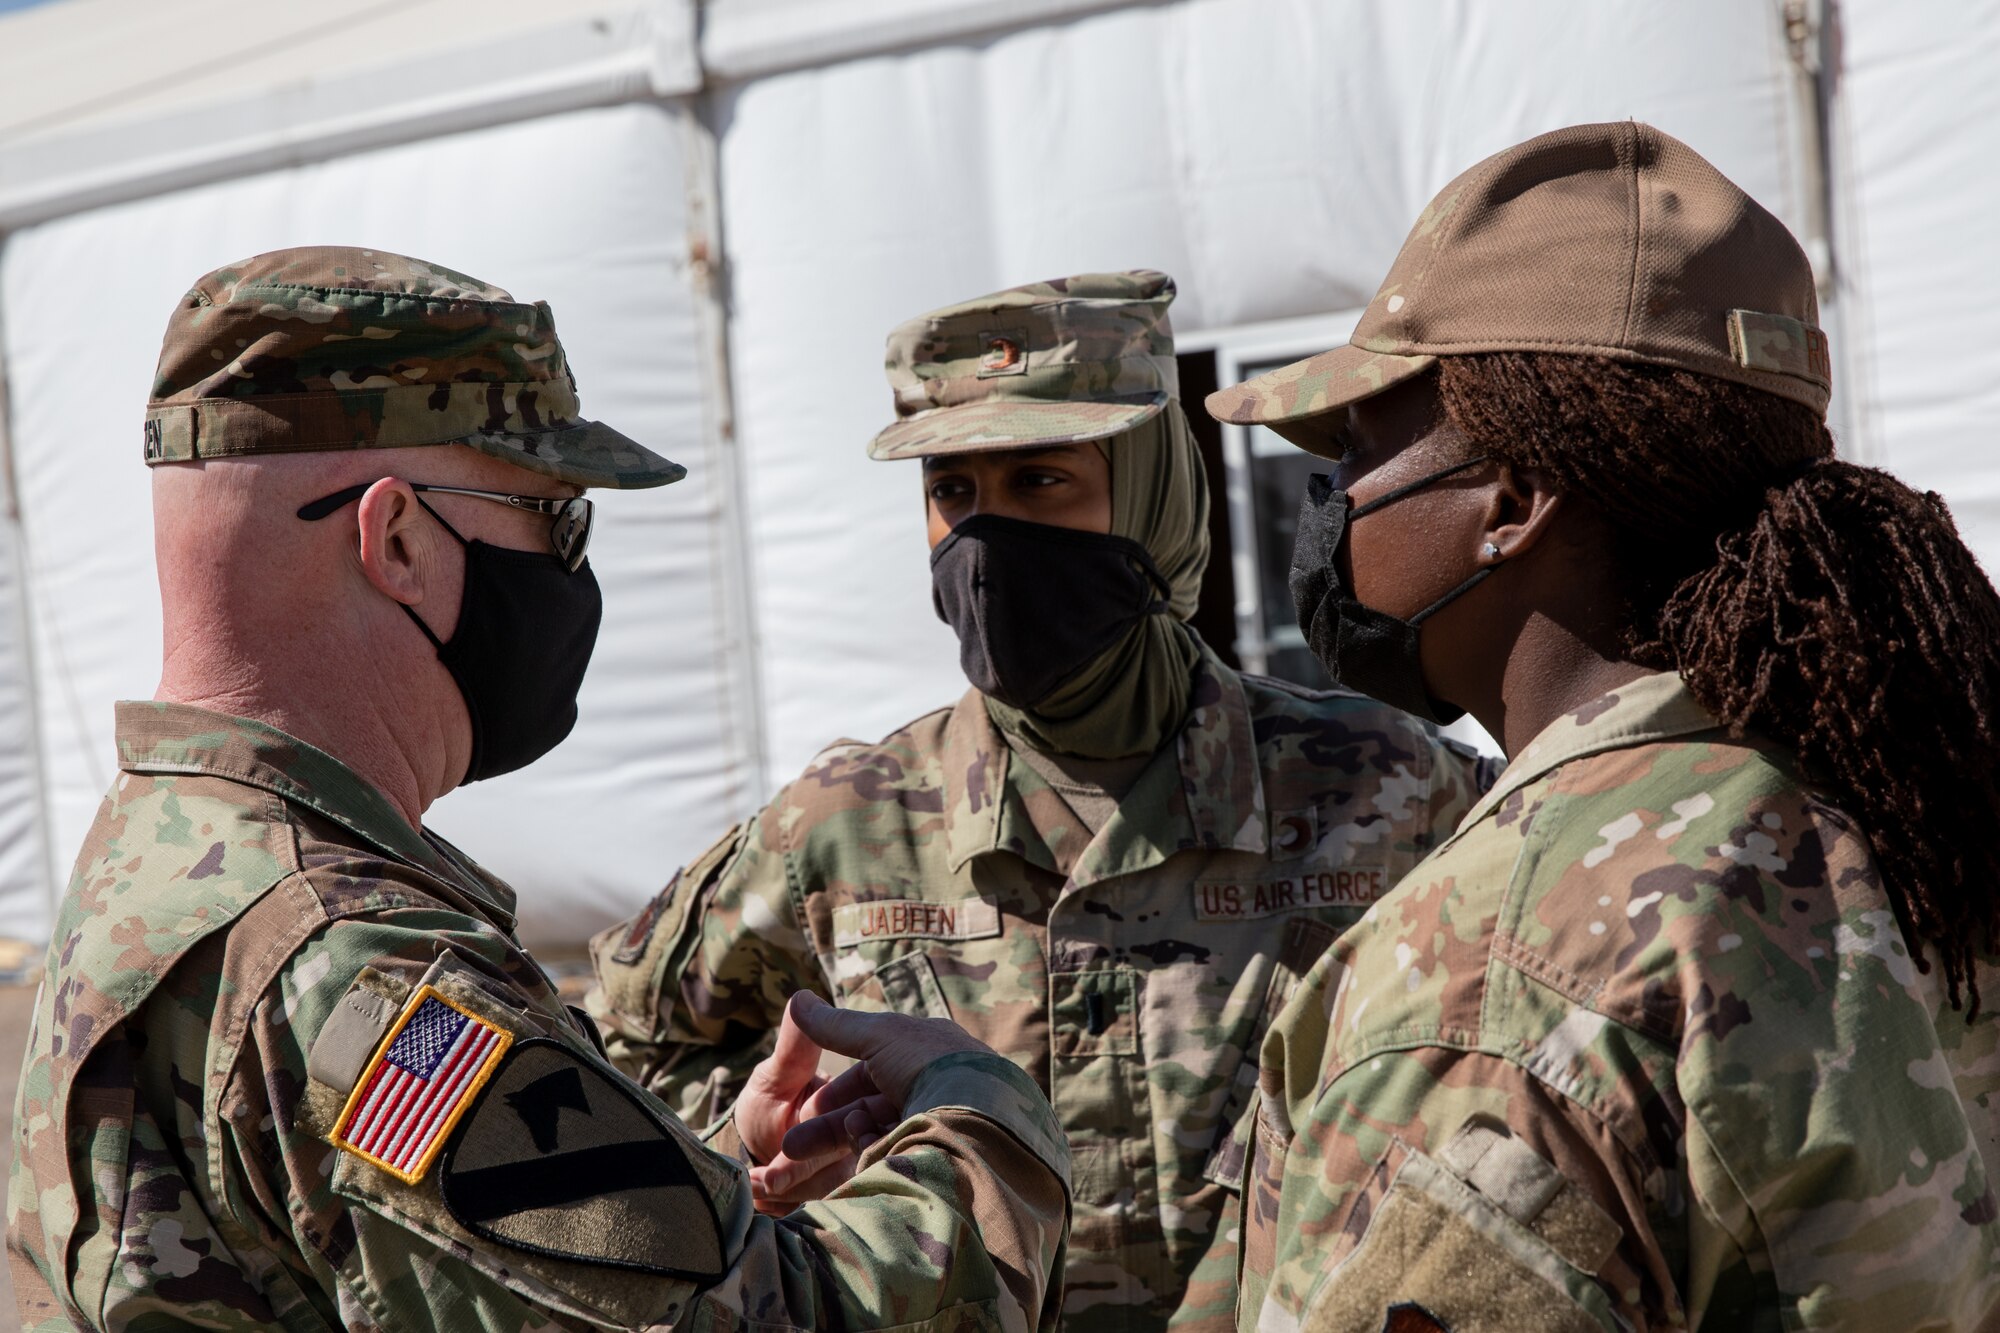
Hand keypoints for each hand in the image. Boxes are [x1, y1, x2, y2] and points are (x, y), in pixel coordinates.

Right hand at [737, 991, 995, 1212]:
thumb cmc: (930, 1063)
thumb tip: (797, 1001)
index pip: (873, 1073)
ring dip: (840, 1139)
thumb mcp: (879, 1036)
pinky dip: (872, 1150)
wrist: (977, 1115)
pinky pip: (895, 1156)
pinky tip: (863, 1147)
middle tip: (788, 1147)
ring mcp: (939, 1128)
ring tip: (802, 1154)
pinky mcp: (941, 1159)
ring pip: (876, 1136)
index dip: (837, 1090)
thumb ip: (837, 1026)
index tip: (803, 1106)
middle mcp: (934, 1090)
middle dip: (826, 1127)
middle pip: (869, 1110)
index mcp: (925, 1054)